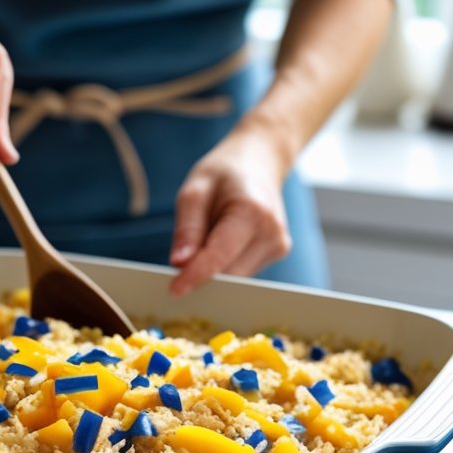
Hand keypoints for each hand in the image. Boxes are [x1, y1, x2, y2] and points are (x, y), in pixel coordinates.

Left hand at [168, 131, 291, 295]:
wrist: (258, 162)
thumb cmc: (224, 173)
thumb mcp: (195, 190)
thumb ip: (187, 228)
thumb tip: (180, 264)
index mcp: (252, 212)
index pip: (220, 256)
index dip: (195, 276)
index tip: (174, 291)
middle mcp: (272, 233)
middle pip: (229, 273)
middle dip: (201, 272)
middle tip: (181, 255)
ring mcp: (278, 245)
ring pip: (235, 276)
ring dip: (213, 266)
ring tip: (211, 230)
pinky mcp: (276, 253)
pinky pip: (241, 270)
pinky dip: (225, 262)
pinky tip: (224, 237)